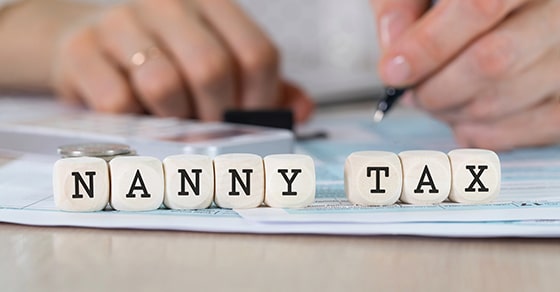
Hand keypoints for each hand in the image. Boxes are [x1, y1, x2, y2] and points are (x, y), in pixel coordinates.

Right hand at [52, 0, 312, 121]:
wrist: (90, 46)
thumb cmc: (166, 61)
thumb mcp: (218, 65)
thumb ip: (263, 87)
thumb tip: (302, 111)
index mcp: (210, 3)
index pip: (256, 53)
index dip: (260, 99)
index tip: (250, 120)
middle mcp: (167, 4)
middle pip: (212, 69)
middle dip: (216, 115)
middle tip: (209, 130)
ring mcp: (120, 23)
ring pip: (164, 84)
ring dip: (173, 120)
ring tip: (171, 123)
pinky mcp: (81, 51)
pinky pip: (119, 102)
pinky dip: (133, 123)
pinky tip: (135, 117)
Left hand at [371, 0, 559, 150]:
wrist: (502, 12)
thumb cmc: (453, 2)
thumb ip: (400, 6)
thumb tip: (397, 51)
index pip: (480, 6)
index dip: (429, 45)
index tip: (394, 70)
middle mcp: (556, 13)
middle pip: (493, 61)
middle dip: (436, 88)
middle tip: (412, 91)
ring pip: (504, 100)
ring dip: (451, 112)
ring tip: (435, 97)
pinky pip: (522, 130)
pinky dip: (479, 132)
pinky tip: (462, 116)